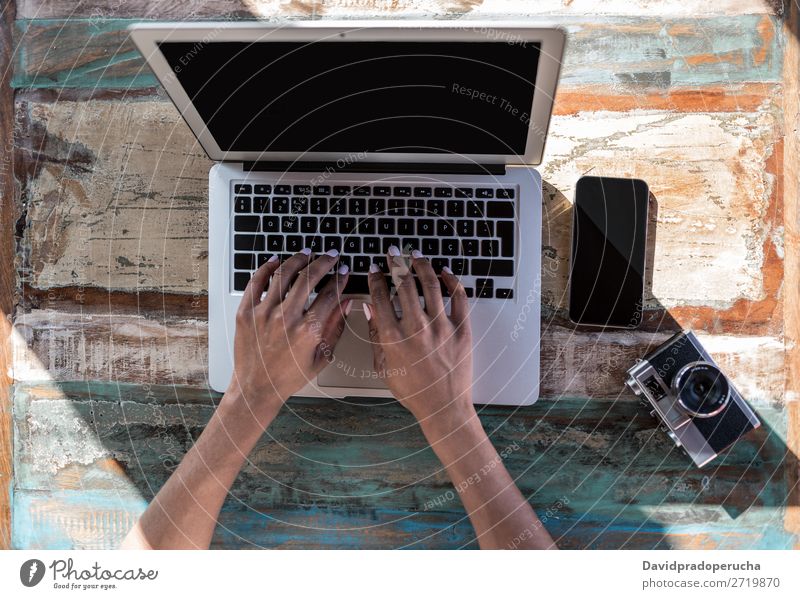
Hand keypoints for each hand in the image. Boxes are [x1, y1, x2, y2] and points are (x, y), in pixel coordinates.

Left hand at [228, 248, 351, 421]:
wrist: (257, 388)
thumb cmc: (289, 376)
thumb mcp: (322, 356)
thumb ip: (335, 326)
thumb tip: (346, 301)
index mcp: (308, 331)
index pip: (330, 294)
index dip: (340, 279)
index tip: (343, 271)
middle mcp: (286, 319)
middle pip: (309, 278)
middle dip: (324, 262)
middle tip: (330, 255)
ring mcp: (263, 314)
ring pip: (283, 275)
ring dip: (298, 260)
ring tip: (306, 253)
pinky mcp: (245, 313)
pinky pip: (257, 282)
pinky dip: (267, 268)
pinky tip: (277, 261)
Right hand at [365, 246, 472, 431]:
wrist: (443, 407)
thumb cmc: (412, 390)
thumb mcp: (383, 366)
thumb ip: (375, 335)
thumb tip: (369, 307)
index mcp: (393, 337)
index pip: (380, 296)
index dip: (376, 278)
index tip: (376, 268)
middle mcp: (416, 328)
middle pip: (404, 283)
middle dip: (396, 262)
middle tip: (394, 252)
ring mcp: (441, 327)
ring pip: (431, 285)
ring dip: (422, 265)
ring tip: (416, 256)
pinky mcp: (461, 330)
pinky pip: (459, 297)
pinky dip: (452, 281)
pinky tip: (445, 272)